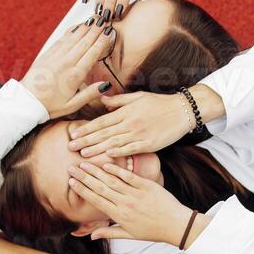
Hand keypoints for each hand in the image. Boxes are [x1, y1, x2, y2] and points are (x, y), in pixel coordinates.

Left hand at [22, 23, 112, 117]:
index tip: (108, 32)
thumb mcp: (72, 105)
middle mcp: (66, 63)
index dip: (101, 42)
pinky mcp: (47, 54)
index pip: (91, 54)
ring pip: (73, 38)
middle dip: (95, 30)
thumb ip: (89, 94)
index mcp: (74, 76)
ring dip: (85, 28)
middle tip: (104, 20)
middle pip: (84, 43)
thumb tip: (105, 85)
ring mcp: (55, 57)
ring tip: (94, 19)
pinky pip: (62, 39)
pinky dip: (71, 31)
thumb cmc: (51, 105)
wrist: (27, 101)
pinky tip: (77, 26)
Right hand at [67, 160, 194, 243]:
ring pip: (111, 180)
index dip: (82, 190)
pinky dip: (117, 169)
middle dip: (84, 177)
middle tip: (72, 167)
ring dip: (96, 171)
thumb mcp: (129, 235)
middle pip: (100, 188)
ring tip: (84, 162)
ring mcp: (136, 194)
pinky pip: (129, 176)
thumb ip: (109, 231)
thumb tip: (91, 236)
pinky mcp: (147, 186)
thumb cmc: (153, 231)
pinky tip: (106, 162)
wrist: (176, 225)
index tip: (71, 182)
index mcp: (119, 216)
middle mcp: (125, 204)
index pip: (96, 200)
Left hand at [68, 91, 186, 156]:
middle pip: (103, 133)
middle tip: (70, 147)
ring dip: (97, 149)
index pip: (102, 121)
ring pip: (114, 142)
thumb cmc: (159, 103)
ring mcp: (139, 133)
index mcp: (126, 111)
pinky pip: (131, 149)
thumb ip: (119, 100)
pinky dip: (119, 153)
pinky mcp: (149, 143)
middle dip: (86, 141)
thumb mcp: (138, 97)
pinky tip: (107, 156)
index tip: (74, 134)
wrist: (183, 110)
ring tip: (83, 155)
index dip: (86, 128)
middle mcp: (130, 122)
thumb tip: (102, 100)